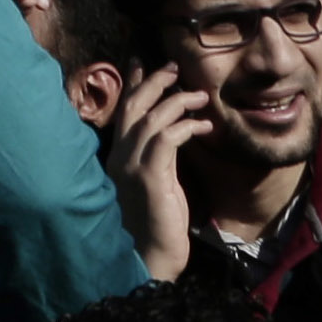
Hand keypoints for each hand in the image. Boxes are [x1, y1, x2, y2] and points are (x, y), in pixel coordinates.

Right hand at [105, 67, 204, 283]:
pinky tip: (204, 127)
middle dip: (153, 81)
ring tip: (201, 96)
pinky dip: (186, 127)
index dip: (132, 85)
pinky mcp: (150, 177)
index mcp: (117, 158)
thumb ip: (156, 160)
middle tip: (174, 67)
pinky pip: (168, 139)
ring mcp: (132, 166)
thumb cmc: (156, 226)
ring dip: (178, 101)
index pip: (122, 112)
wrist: (149, 258)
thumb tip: (171, 138)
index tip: (141, 63)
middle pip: (133, 106)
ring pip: (151, 118)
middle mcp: (119, 158)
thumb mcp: (155, 185)